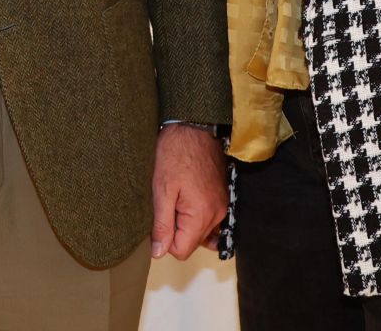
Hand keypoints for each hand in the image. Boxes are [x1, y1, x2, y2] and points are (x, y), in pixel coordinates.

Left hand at [150, 124, 225, 259]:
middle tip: (166, 203)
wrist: (193, 128)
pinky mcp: (221, 197)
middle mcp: (217, 215)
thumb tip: (159, 253)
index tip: (159, 218)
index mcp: (202, 215)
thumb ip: (161, 224)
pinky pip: (208, 219)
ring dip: (185, 222)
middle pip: (192, 242)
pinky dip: (195, 214)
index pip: (182, 250)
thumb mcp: (161, 190)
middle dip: (176, 229)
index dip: (165, 239)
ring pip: (200, 232)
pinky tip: (185, 197)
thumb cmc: (175, 154)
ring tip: (176, 199)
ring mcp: (221, 206)